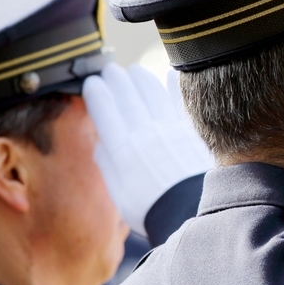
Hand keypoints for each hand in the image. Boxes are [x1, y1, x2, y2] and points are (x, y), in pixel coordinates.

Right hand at [83, 63, 213, 236]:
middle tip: (110, 70)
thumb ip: (109, 166)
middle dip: (116, 79)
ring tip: (134, 70)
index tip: (91, 83)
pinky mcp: (191, 131)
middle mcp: (145, 135)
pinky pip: (181, 102)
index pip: (104, 111)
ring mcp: (170, 130)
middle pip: (127, 97)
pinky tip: (169, 75)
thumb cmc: (152, 209)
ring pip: (152, 94)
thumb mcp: (120, 194)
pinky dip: (174, 86)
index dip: (96, 94)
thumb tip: (101, 143)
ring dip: (141, 78)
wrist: (192, 214)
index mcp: (123, 150)